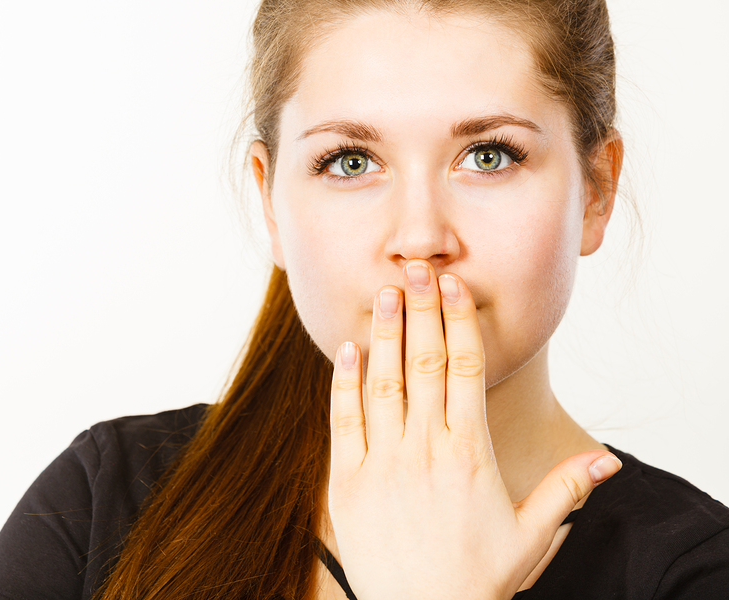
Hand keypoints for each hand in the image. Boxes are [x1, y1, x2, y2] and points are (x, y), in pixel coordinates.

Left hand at [328, 259, 621, 599]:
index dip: (458, 323)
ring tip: (384, 293)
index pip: (463, 370)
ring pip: (382, 383)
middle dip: (420, 312)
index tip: (454, 286)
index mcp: (468, 452)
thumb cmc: (477, 578)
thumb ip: (565, 489)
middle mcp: (423, 448)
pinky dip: (343, 382)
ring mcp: (381, 462)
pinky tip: (347, 349)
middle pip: (422, 364)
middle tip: (416, 269)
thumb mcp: (530, 535)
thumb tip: (608, 461)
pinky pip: (343, 421)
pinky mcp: (346, 481)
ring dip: (383, 335)